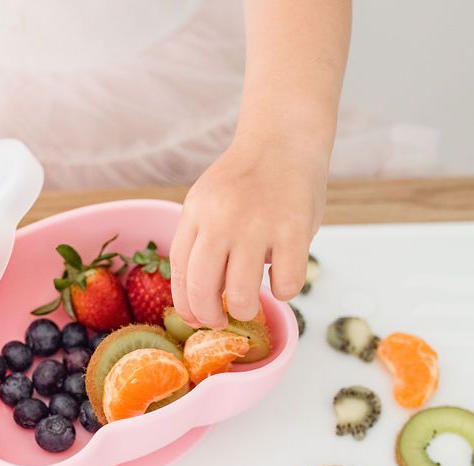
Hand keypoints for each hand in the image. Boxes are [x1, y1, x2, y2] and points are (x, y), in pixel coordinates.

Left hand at [170, 133, 327, 328]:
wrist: (284, 137)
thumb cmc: (247, 178)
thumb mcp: (209, 201)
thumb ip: (203, 240)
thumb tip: (203, 296)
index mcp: (196, 212)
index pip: (180, 271)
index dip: (186, 304)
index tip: (195, 318)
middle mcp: (222, 220)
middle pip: (203, 290)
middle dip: (210, 317)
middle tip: (222, 319)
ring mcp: (258, 225)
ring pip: (242, 296)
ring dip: (245, 310)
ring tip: (252, 303)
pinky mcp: (294, 230)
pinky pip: (286, 284)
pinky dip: (284, 291)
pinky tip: (283, 277)